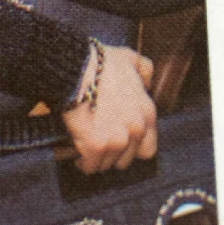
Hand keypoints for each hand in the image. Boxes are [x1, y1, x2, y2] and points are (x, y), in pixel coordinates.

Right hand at [62, 44, 156, 174]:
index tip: (119, 142)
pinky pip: (90, 166)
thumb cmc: (99, 63)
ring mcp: (118, 140)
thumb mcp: (130, 58)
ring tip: (86, 149)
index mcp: (147, 113)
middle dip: (113, 154)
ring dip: (97, 159)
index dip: (132, 147)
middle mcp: (136, 129)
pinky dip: (83, 162)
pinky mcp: (97, 146)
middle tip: (100, 145)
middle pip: (126, 159)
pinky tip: (77, 154)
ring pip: (108, 164)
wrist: (76, 69)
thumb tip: (148, 83)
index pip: (148, 148)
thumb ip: (144, 71)